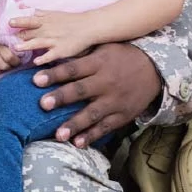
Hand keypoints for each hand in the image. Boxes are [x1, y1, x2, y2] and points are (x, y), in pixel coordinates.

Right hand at [0, 23, 19, 76]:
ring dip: (0, 70)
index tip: (17, 60)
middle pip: (2, 66)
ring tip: (2, 65)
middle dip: (9, 66)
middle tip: (10, 64)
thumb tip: (23, 48)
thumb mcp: (0, 31)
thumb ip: (10, 39)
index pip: (9, 57)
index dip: (16, 61)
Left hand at [9, 11, 96, 65]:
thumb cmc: (68, 20)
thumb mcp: (52, 13)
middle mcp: (47, 30)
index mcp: (44, 21)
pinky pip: (51, 55)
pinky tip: (36, 62)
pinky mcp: (61, 50)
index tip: (8, 23)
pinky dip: (44, 58)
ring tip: (16, 48)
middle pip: (29, 33)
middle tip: (5, 41)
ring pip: (38, 43)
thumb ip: (37, 13)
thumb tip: (21, 7)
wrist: (88, 26)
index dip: (18, 22)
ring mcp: (54, 40)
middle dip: (18, 37)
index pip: (28, 21)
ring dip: (27, 45)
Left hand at [31, 43, 162, 148]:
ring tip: (58, 135)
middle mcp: (106, 82)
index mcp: (99, 63)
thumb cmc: (121, 56)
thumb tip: (50, 56)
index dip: (54, 74)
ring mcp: (115, 101)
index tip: (35, 80)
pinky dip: (92, 136)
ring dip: (75, 124)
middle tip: (43, 104)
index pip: (73, 69)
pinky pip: (106, 127)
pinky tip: (78, 143)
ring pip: (92, 113)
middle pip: (81, 90)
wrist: (156, 69)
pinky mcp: (123, 115)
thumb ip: (81, 55)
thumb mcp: (103, 48)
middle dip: (61, 97)